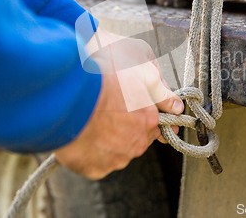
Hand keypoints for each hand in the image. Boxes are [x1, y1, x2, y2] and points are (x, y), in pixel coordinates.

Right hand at [55, 29, 182, 179]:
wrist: (68, 97)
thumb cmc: (102, 80)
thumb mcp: (140, 76)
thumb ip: (162, 94)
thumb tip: (177, 106)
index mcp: (149, 120)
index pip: (152, 123)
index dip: (139, 115)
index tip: (126, 110)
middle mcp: (137, 143)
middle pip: (134, 138)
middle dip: (123, 128)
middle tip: (104, 113)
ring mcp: (116, 159)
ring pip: (115, 151)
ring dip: (106, 141)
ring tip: (89, 122)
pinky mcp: (95, 169)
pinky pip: (95, 163)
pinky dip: (89, 154)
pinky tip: (80, 137)